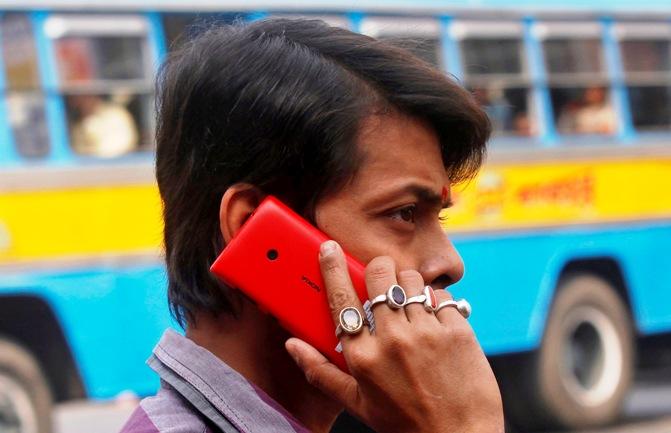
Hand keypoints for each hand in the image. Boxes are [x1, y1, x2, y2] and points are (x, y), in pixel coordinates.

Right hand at [285, 240, 503, 432]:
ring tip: (409, 306)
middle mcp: (393, 339)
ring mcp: (427, 332)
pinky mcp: (457, 330)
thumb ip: (321, 371)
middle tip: (381, 282)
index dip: (332, 267)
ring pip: (410, 279)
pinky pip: (441, 296)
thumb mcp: (357, 403)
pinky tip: (434, 321)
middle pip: (379, 275)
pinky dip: (436, 302)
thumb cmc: (406, 423)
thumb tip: (292, 345)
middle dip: (378, 270)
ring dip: (407, 284)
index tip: (329, 248)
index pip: (341, 298)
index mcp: (363, 356)